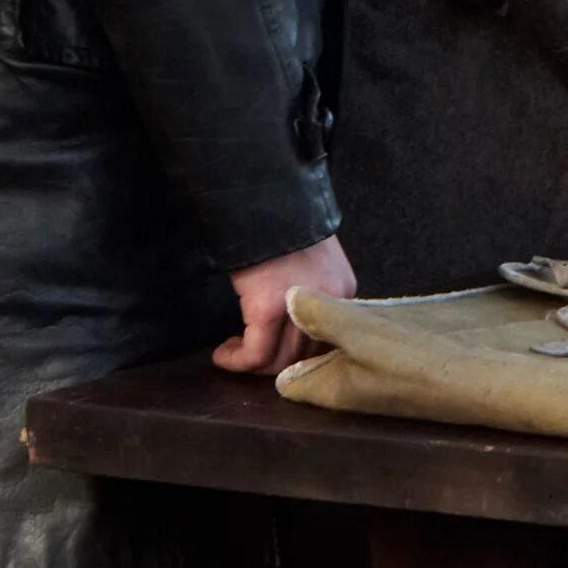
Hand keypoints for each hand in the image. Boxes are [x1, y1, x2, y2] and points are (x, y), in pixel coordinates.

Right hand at [216, 235, 356, 375]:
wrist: (264, 203)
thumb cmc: (283, 231)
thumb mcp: (313, 264)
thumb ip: (313, 295)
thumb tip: (295, 330)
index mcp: (344, 291)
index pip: (328, 340)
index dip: (301, 353)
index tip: (278, 352)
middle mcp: (330, 302)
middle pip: (306, 356)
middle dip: (276, 363)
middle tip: (250, 354)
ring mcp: (299, 306)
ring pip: (281, 360)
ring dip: (254, 364)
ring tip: (235, 351)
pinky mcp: (267, 308)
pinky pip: (255, 354)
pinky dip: (237, 361)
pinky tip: (223, 354)